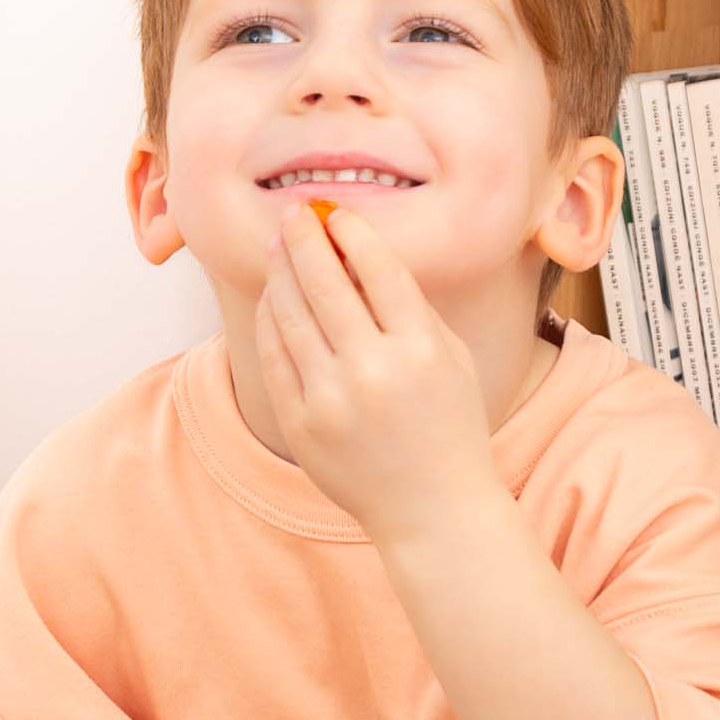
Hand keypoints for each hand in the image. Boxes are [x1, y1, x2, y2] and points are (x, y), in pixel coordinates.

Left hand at [256, 201, 503, 547]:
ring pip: (290, 315)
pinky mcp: (300, 423)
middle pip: (325, 283)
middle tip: (293, 214)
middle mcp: (372, 371)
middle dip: (304, 239)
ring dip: (280, 273)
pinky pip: (273, 356)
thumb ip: (409, 308)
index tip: (335, 212)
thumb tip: (357, 251)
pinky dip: (269, 319)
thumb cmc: (446, 425)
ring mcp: (330, 400)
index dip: (350, 232)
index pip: (377, 269)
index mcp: (420, 348)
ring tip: (277, 248)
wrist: (430, 506)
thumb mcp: (450, 358)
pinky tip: (273, 296)